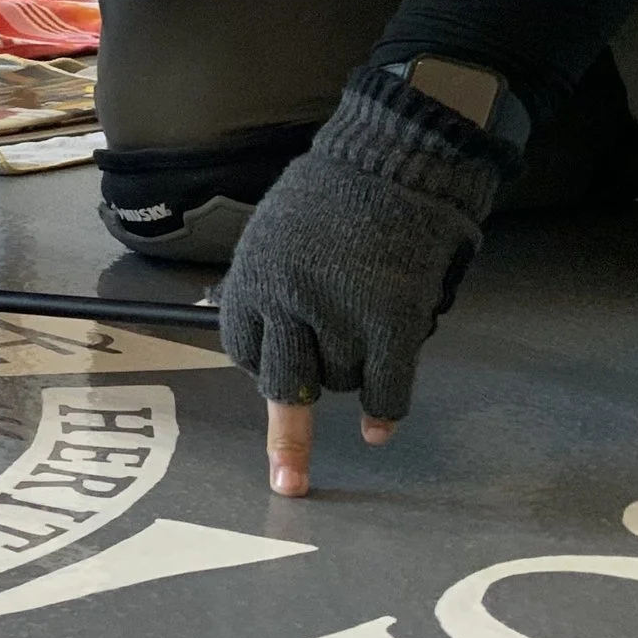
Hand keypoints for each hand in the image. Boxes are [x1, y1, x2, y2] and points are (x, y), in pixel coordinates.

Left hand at [221, 68, 517, 496]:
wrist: (394, 157)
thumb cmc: (335, 192)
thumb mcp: (273, 233)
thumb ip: (264, 284)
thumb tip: (247, 324)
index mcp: (251, 284)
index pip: (243, 350)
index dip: (266, 363)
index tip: (284, 371)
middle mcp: (285, 307)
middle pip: (284, 387)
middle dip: (288, 436)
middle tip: (287, 480)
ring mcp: (338, 317)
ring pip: (342, 382)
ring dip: (355, 374)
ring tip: (372, 324)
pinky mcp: (390, 321)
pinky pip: (386, 386)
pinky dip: (387, 411)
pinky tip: (381, 430)